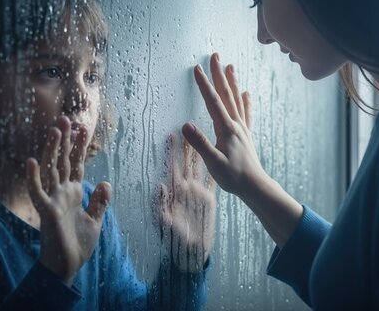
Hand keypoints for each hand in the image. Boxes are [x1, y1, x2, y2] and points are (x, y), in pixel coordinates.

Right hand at [25, 116, 110, 284]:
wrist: (67, 267)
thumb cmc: (77, 245)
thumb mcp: (95, 221)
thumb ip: (100, 202)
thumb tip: (105, 183)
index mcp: (73, 193)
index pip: (76, 164)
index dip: (79, 146)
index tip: (83, 127)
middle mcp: (61, 192)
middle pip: (62, 161)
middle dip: (65, 141)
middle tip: (66, 118)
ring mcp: (53, 200)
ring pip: (51, 170)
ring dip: (52, 150)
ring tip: (55, 130)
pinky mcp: (46, 211)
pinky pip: (37, 192)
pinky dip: (33, 177)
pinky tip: (31, 161)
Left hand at [157, 134, 216, 272]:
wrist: (192, 251)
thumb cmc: (176, 240)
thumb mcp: (166, 223)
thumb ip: (161, 206)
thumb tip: (159, 186)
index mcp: (175, 192)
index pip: (172, 167)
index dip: (171, 152)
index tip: (170, 136)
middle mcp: (186, 189)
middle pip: (186, 162)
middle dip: (186, 146)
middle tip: (186, 127)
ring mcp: (198, 193)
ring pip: (199, 167)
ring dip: (199, 152)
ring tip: (201, 136)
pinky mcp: (209, 199)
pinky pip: (211, 181)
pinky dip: (214, 169)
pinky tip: (219, 157)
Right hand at [181, 53, 270, 197]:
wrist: (255, 186)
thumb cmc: (233, 177)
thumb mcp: (213, 162)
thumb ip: (200, 143)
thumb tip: (185, 125)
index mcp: (226, 129)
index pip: (213, 101)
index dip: (204, 84)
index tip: (196, 67)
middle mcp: (236, 125)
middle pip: (226, 94)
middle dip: (219, 74)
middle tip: (215, 55)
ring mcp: (242, 129)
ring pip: (236, 99)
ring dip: (232, 82)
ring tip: (230, 66)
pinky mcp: (246, 135)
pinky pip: (246, 113)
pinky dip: (245, 101)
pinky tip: (245, 93)